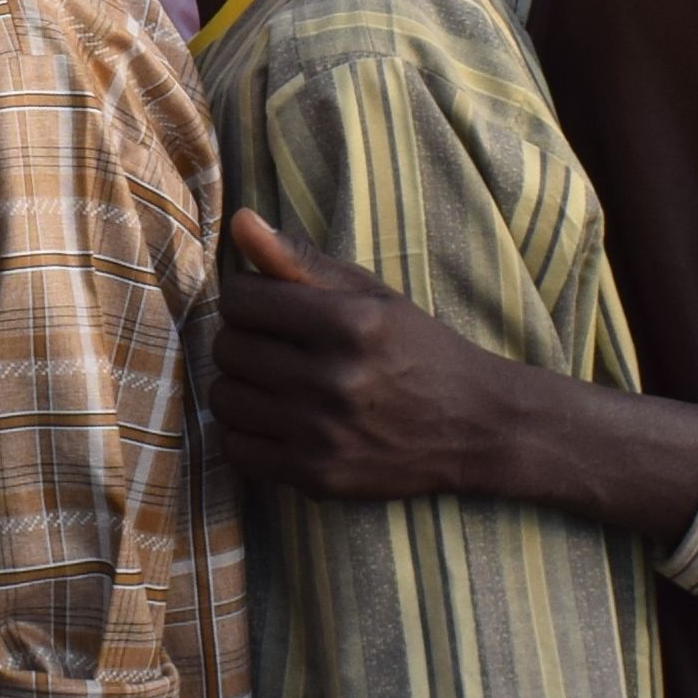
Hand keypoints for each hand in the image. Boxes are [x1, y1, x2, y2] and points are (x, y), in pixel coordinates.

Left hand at [211, 209, 521, 504]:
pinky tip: (276, 420)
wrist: (473, 427)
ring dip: (240, 386)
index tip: (270, 306)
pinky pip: (235, 449)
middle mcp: (336, 380)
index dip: (248, 297)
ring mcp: (324, 434)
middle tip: (276, 346)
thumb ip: (299, 260)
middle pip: (228, 348)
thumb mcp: (370, 294)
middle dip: (243, 340)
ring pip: (223, 398)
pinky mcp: (317, 476)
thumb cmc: (416, 349)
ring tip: (275, 382)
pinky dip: (245, 433)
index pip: (240, 299)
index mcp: (351, 323)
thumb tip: (240, 221)